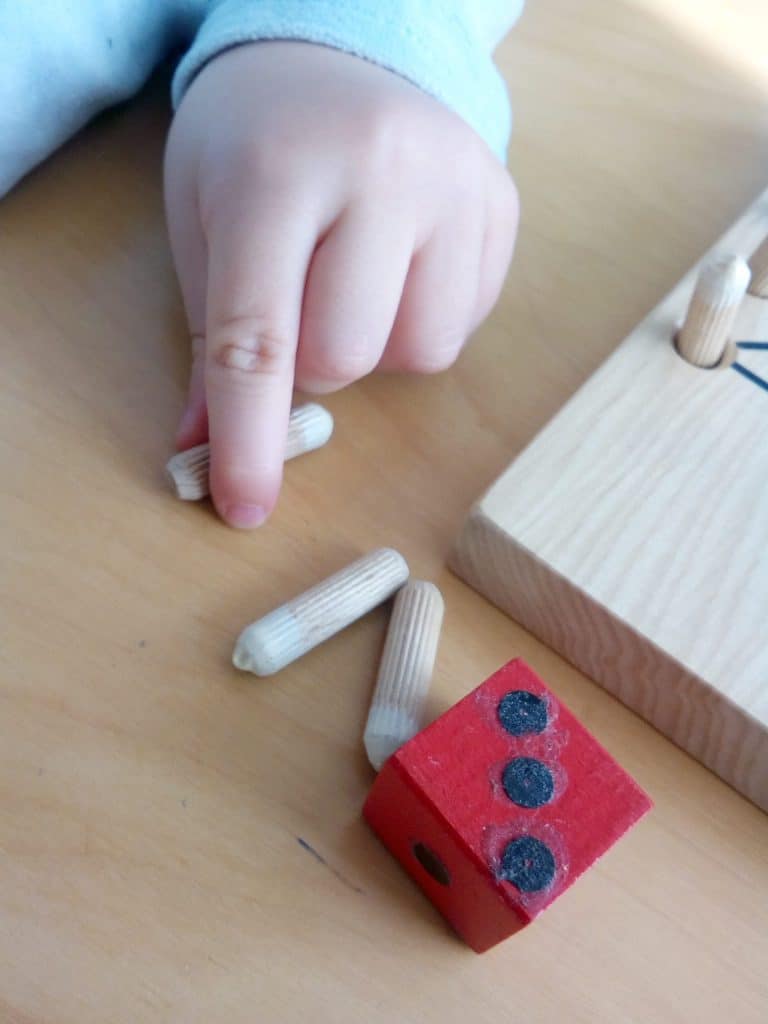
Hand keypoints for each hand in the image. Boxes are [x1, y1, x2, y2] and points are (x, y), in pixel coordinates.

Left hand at [164, 41, 517, 526]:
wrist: (344, 48)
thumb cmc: (255, 144)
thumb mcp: (206, 224)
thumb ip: (213, 342)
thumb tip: (205, 452)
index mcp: (277, 174)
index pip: (260, 337)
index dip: (249, 437)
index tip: (246, 508)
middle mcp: (380, 171)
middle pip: (350, 355)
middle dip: (317, 367)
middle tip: (305, 309)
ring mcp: (456, 183)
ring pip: (423, 352)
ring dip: (380, 348)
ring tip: (361, 284)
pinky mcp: (503, 203)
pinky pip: (468, 323)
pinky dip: (424, 321)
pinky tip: (404, 266)